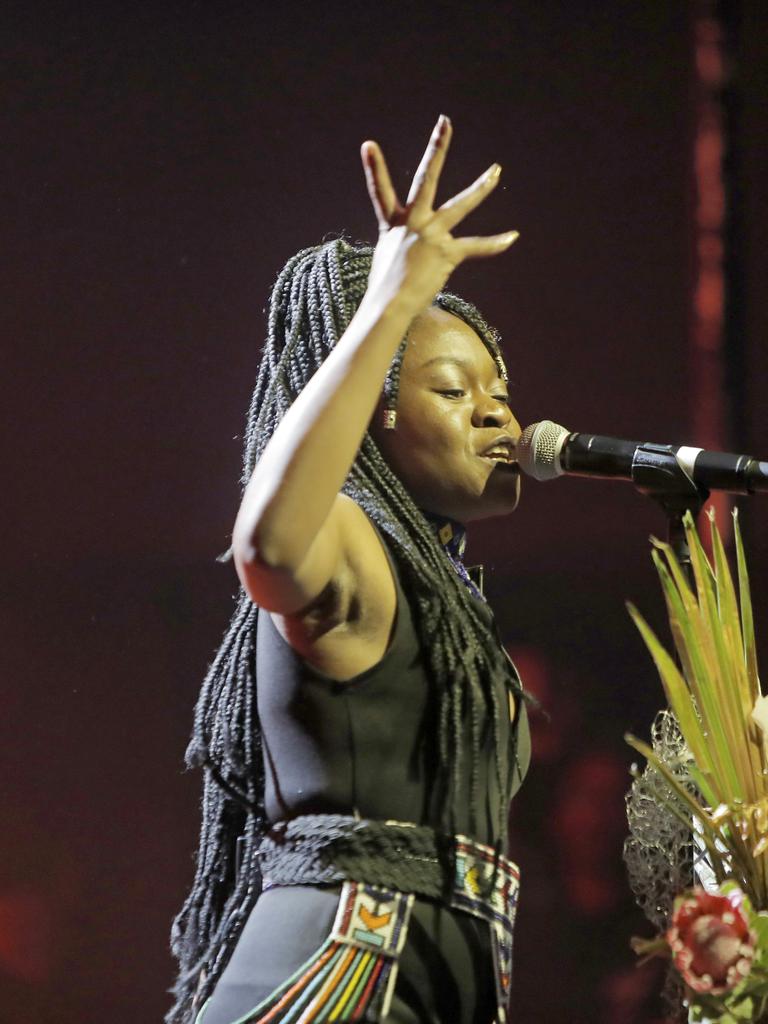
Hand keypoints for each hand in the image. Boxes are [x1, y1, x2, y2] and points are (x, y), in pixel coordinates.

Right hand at [360, 115, 517, 317]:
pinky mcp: (447, 253)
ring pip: (460, 204)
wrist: (389, 305)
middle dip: (436, 148)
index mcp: (394, 224)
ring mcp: (431, 234)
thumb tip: (406, 255)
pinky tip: (513, 236)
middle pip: (426, 177)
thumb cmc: (385, 291)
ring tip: (496, 171)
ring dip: (481, 187)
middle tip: (445, 122)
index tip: (369, 145)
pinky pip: (476, 247)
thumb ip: (400, 249)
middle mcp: (413, 222)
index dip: (374, 168)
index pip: (380, 191)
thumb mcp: (387, 260)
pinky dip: (495, 244)